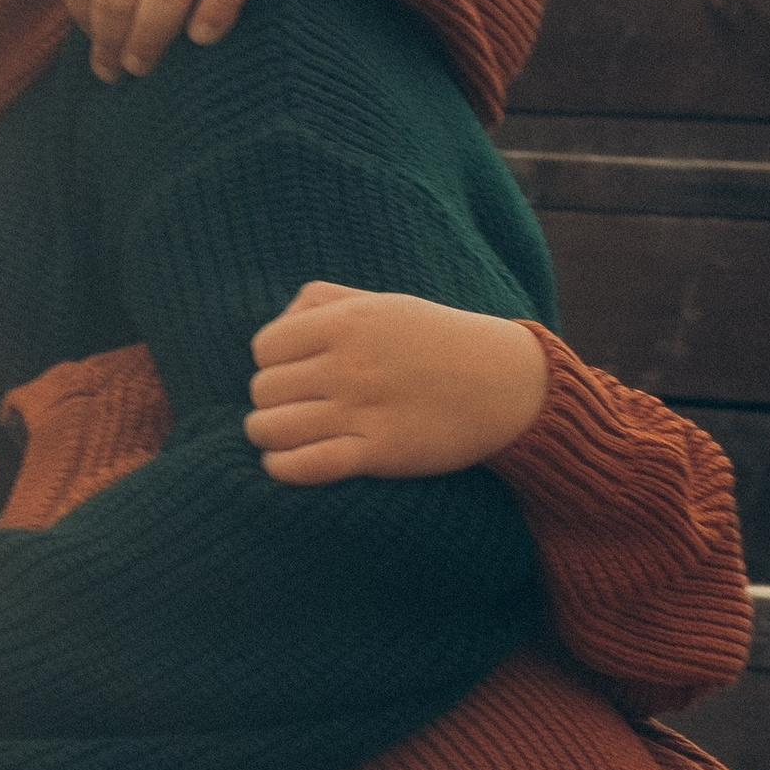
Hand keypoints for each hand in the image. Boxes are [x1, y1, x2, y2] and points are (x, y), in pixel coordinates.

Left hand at [247, 282, 549, 485]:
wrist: (505, 383)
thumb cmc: (436, 340)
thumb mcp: (382, 301)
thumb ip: (323, 301)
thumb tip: (277, 328)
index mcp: (348, 322)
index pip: (265, 348)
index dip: (271, 364)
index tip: (292, 373)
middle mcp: (349, 364)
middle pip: (263, 390)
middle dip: (271, 401)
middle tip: (293, 406)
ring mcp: (363, 410)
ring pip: (271, 429)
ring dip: (269, 436)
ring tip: (285, 436)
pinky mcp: (379, 452)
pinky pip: (303, 465)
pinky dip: (283, 468)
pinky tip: (287, 463)